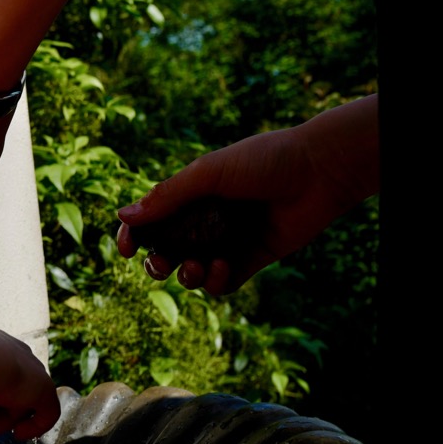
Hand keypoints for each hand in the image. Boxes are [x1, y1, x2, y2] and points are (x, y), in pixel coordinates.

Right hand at [115, 96, 378, 294]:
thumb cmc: (264, 161)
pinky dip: (215, 282)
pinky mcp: (251, 259)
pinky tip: (220, 267)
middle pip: (166, 252)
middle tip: (163, 264)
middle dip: (158, 264)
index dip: (132, 236)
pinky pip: (222, 283)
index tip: (127, 248)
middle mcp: (204, 220)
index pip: (149, 221)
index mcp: (189, 195)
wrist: (319, 171)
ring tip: (199, 265)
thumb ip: (168, 196)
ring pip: (191, 272)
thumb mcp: (209, 172)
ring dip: (187, 275)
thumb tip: (123, 215)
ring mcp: (227, 241)